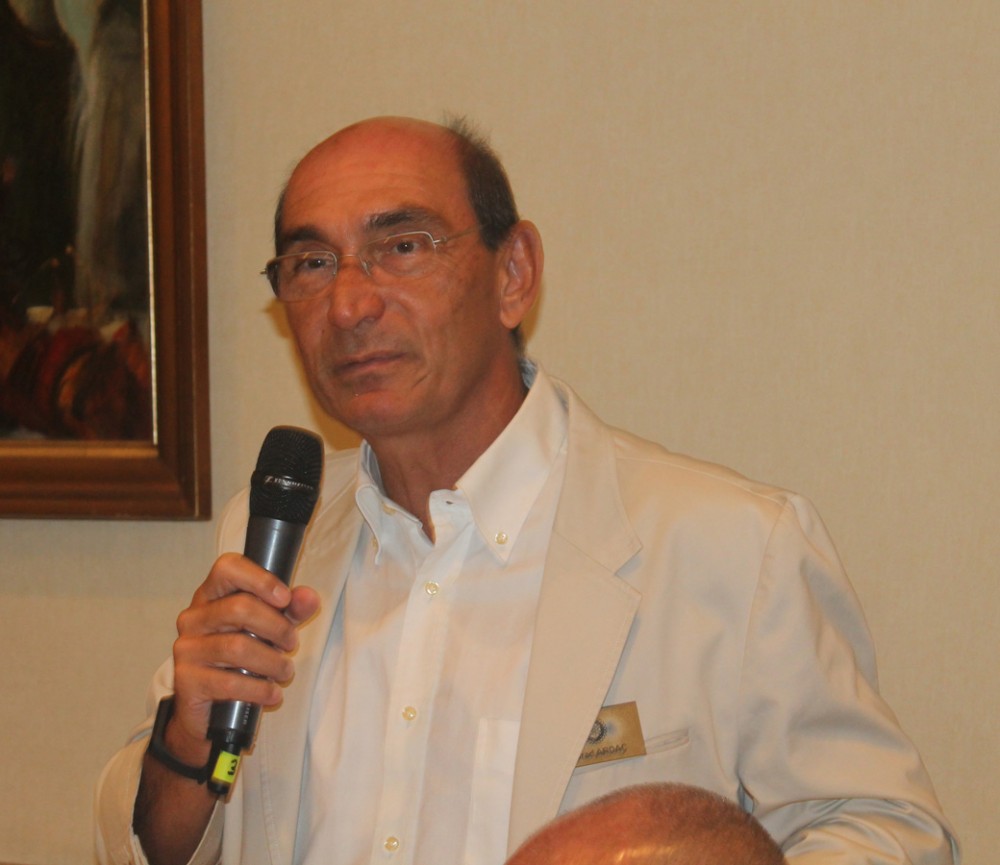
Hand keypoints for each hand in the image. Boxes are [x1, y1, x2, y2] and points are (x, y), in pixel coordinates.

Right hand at [165, 552, 320, 764]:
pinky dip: (259, 689)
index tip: (285, 598)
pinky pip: (229, 682)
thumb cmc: (241, 660)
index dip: (260, 579)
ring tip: (285, 671)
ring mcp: (187, 649)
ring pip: (236, 647)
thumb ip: (292, 610)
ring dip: (272, 662)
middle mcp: (194, 618)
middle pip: (239, 608)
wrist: (211, 709)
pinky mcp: (186, 680)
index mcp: (211, 595)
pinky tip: (271, 693)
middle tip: (292, 643)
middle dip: (277, 627)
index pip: (228, 568)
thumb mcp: (271, 629)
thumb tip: (309, 597)